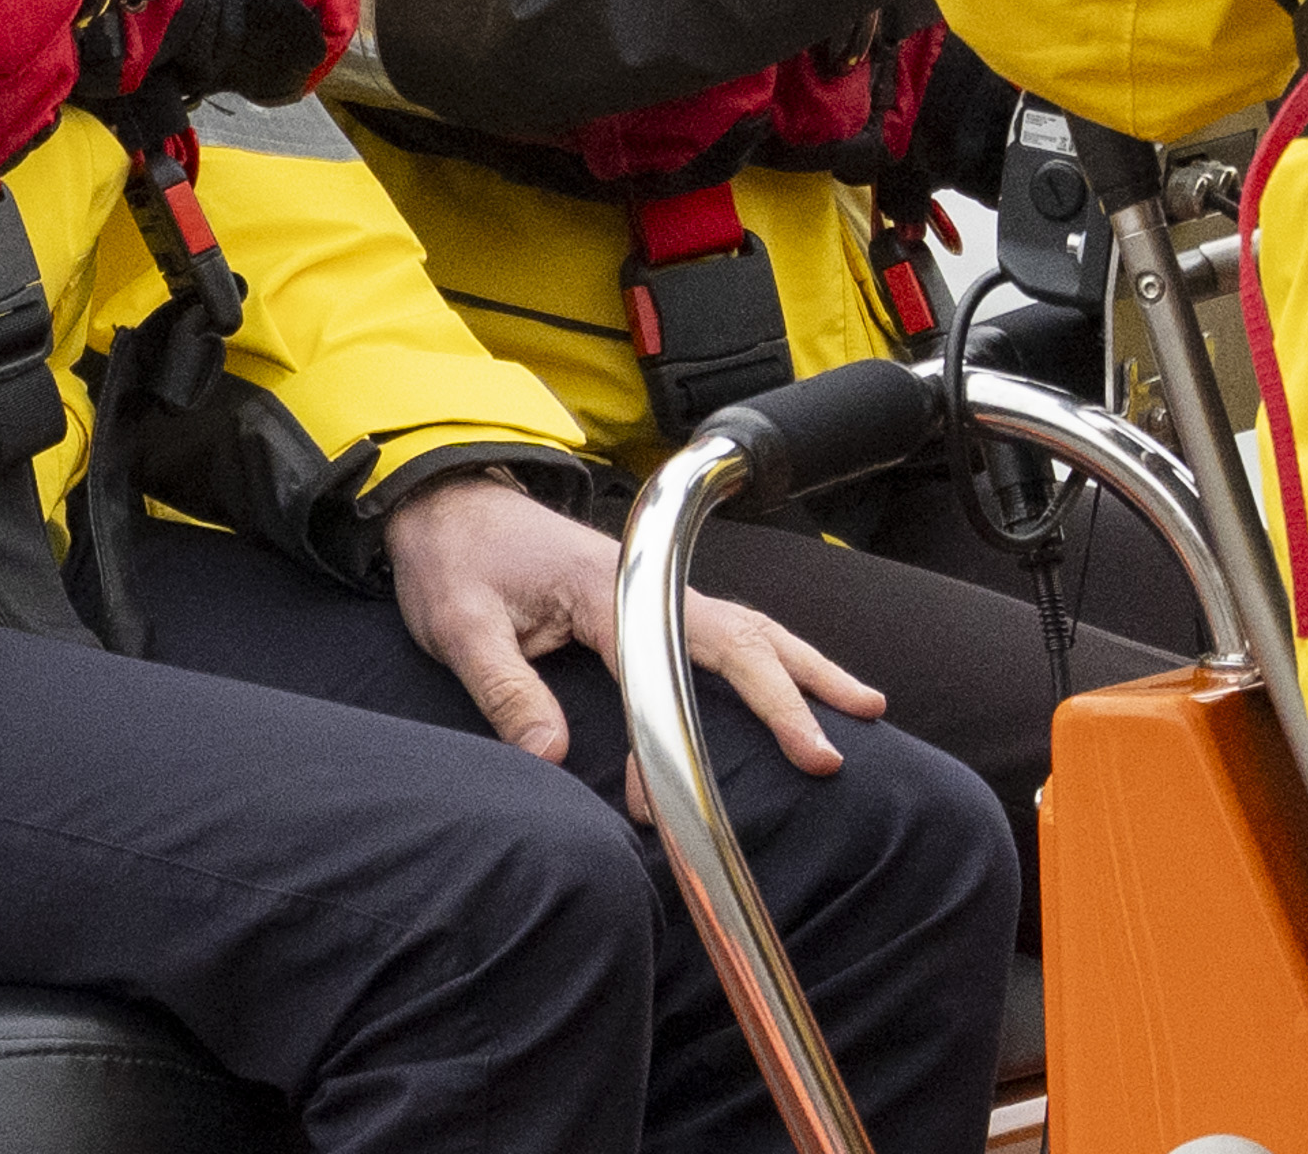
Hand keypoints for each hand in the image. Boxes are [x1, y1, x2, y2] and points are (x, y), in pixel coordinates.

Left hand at [383, 473, 883, 815]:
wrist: (443, 501)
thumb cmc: (452, 557)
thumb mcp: (458, 622)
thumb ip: (503, 687)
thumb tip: (551, 760)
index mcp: (598, 587)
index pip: (655, 669)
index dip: (665, 744)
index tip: (657, 807)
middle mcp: (638, 585)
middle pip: (733, 634)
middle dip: (787, 692)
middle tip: (832, 751)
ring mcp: (648, 591)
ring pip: (744, 625)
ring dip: (801, 667)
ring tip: (865, 709)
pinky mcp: (646, 602)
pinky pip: (723, 629)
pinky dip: (770, 657)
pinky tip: (800, 684)